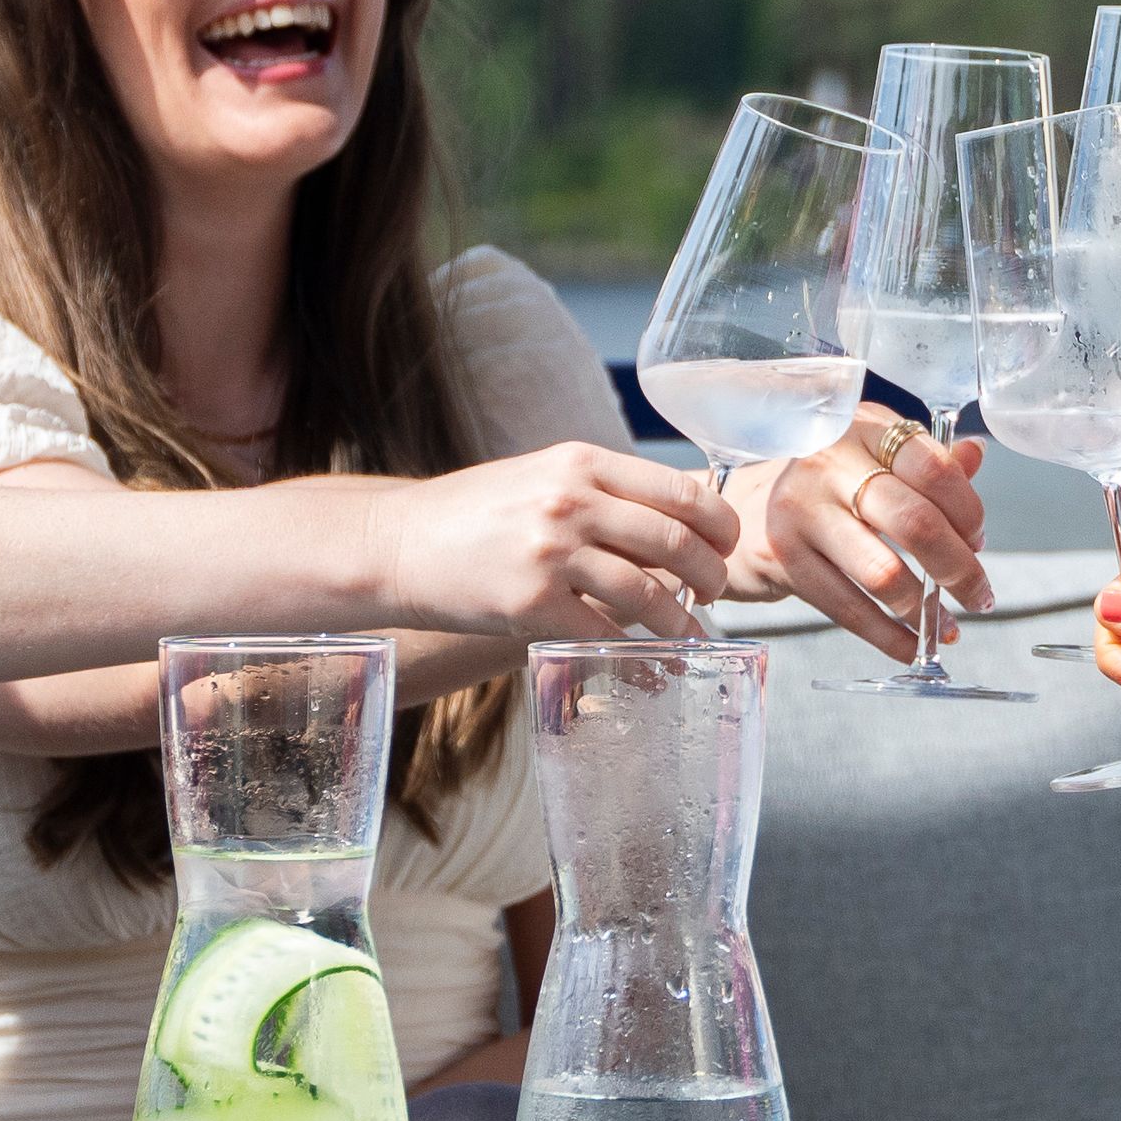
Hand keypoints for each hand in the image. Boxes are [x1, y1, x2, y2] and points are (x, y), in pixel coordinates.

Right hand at [367, 444, 727, 643]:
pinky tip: (645, 658)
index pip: (680, 490)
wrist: (395, 544)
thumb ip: (600, 492)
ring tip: (688, 633)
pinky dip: (633, 651)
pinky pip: (603, 632)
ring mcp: (551, 554)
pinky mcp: (531, 604)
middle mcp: (571, 501)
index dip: (718, 524)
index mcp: (581, 463)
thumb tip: (671, 523)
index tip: (726, 546)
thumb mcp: (540, 477)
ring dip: (680, 621)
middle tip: (715, 594)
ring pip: (648, 593)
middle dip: (711, 575)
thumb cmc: (470, 515)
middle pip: (675, 541)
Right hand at [736, 417, 990, 663]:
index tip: (977, 541)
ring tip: (945, 626)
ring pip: (884, 573)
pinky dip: (888, 636)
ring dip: (925, 611)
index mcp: (863, 430)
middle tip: (978, 595)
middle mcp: (829, 464)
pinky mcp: (783, 556)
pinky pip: (849, 608)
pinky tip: (910, 645)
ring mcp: (801, 511)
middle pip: (915, 522)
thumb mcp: (869, 455)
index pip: (933, 468)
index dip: (969, 512)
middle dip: (959, 569)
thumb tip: (976, 456)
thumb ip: (923, 459)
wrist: (735, 506)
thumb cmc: (819, 483)